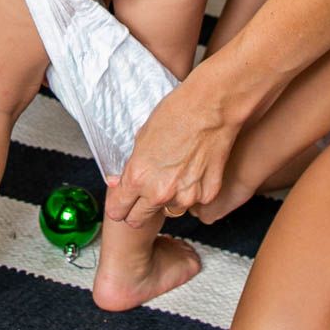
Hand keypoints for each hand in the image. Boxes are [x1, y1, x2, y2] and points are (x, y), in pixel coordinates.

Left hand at [107, 69, 244, 227]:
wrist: (211, 109)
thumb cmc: (175, 115)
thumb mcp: (141, 139)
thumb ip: (131, 167)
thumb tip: (119, 183)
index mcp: (138, 178)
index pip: (118, 211)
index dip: (118, 207)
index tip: (121, 204)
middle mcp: (159, 193)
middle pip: (138, 221)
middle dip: (137, 210)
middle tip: (144, 196)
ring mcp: (185, 197)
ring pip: (168, 211)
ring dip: (167, 200)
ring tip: (175, 174)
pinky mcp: (206, 195)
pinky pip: (192, 202)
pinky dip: (191, 191)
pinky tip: (194, 169)